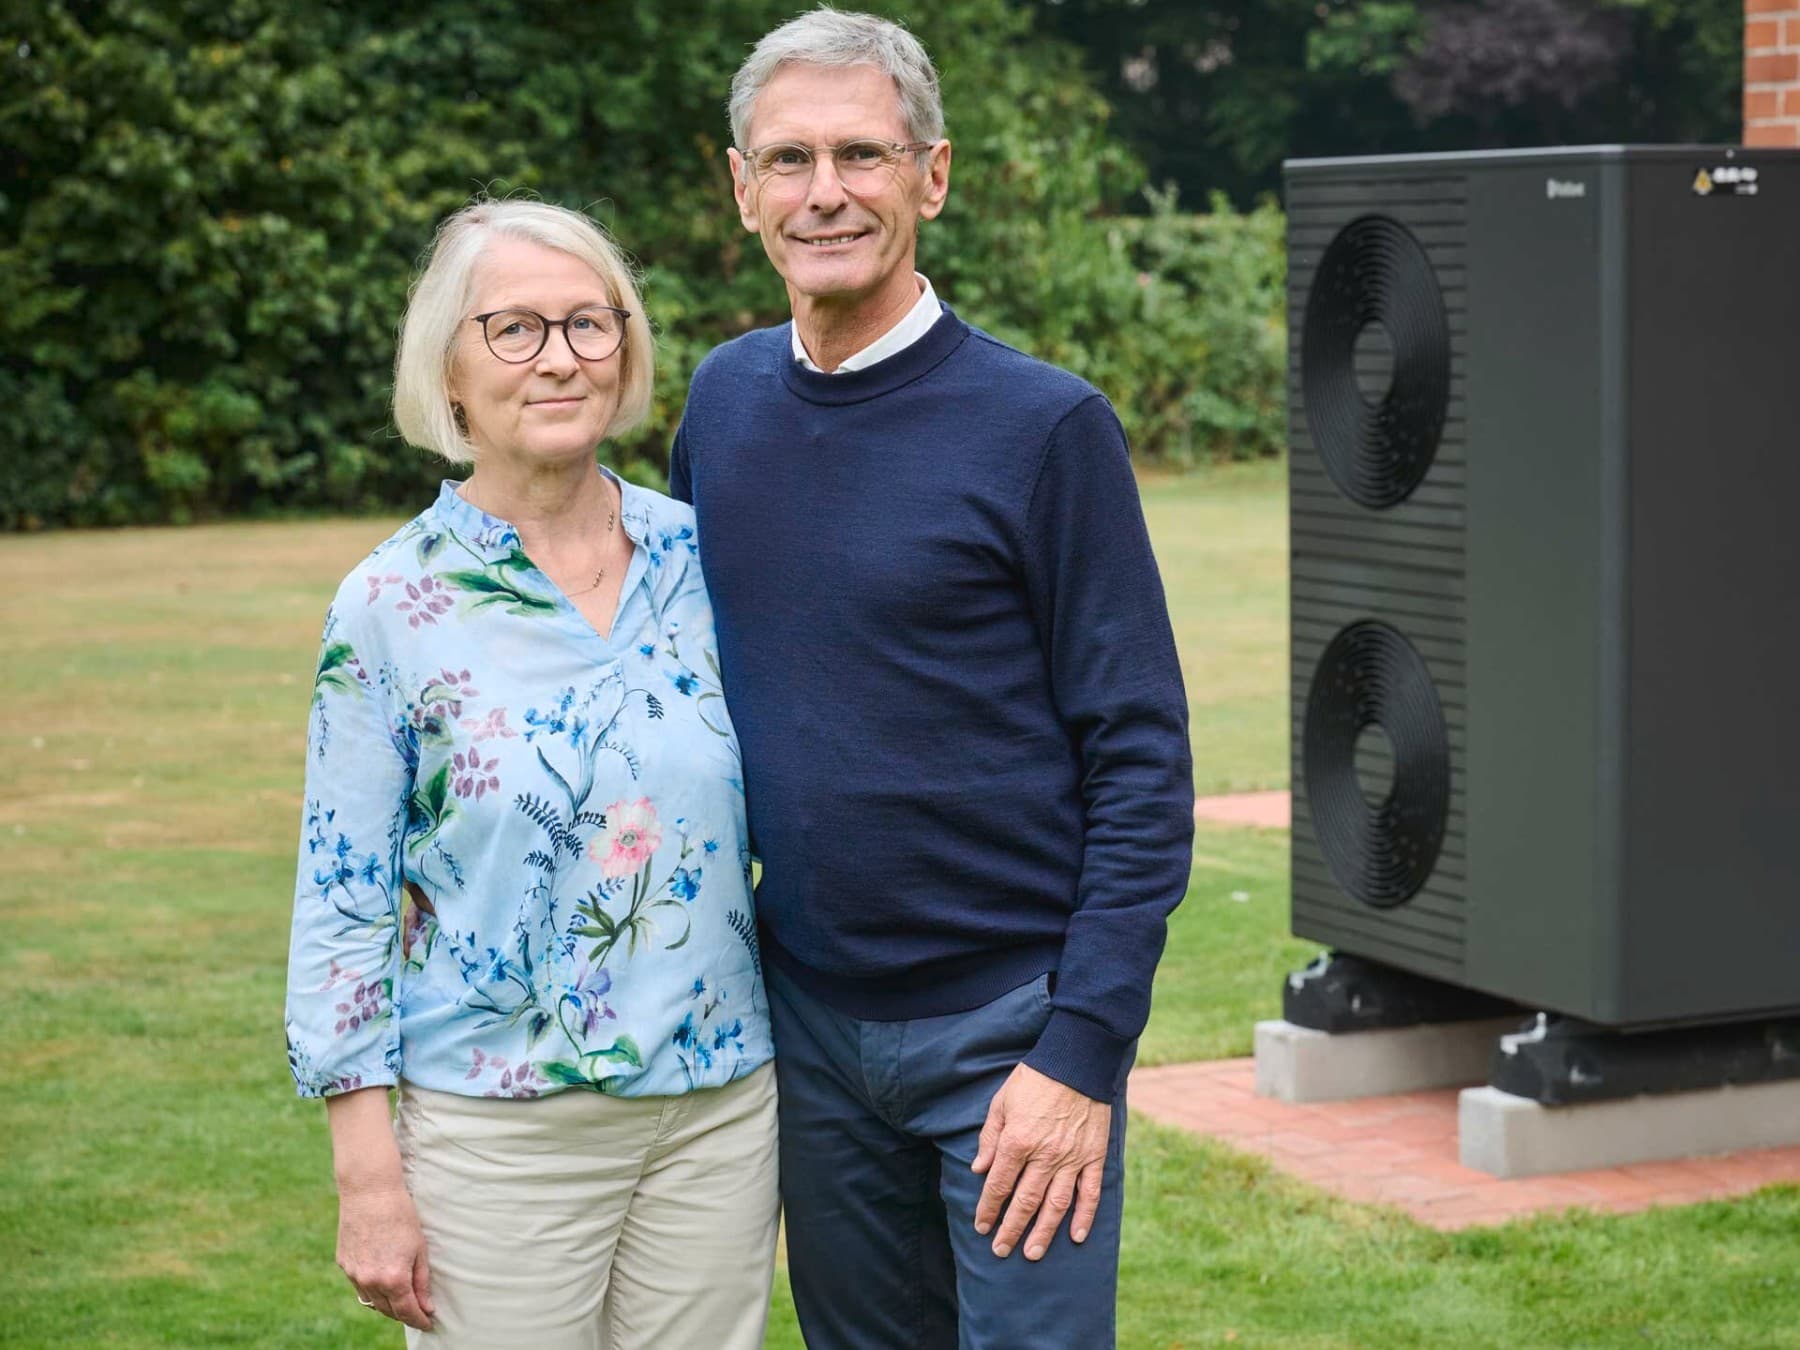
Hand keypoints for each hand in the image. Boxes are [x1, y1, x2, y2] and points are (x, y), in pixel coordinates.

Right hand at [337, 1182, 434, 1330]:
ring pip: (372, 1301)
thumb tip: (426, 1307)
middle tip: (418, 1314)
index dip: (419, 1320)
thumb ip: (421, 1281)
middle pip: (388, 1310)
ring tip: (401, 1301)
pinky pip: (359, 1286)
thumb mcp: (419, 1248)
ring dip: (387, 1304)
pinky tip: (382, 1284)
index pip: (407, 1311)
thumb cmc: (401, 1215)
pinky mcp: (344, 1264)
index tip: (428, 1323)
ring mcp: (354, 1274)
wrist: (369, 1192)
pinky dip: (372, 1290)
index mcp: (393, 1278)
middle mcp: (370, 1281)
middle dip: (404, 1314)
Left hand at [970, 1063, 1110, 1261]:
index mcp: (1018, 1141)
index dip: (988, 1208)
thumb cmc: (1034, 1079)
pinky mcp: (1094, 1156)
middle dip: (1011, 1229)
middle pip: (1025, 1202)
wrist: (1077, 1061)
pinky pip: (1090, 1192)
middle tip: (1001, 1251)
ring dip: (1044, 1232)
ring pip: (1056, 1205)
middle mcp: (1045, 1155)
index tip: (981, 1226)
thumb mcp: (1002, 1102)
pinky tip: (1076, 1236)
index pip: (999, 1185)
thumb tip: (979, 1170)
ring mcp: (1073, 1158)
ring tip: (1033, 1254)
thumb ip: (990, 1138)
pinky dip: (1084, 1216)